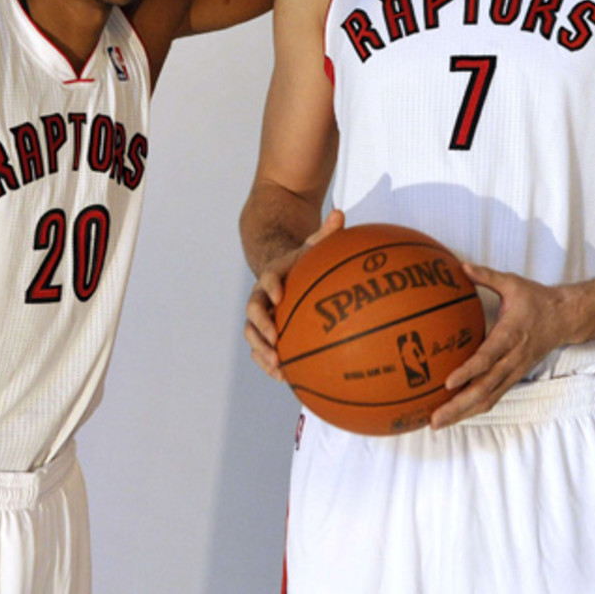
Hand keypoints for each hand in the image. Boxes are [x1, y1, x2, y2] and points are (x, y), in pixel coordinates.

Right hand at [244, 210, 345, 380]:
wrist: (283, 274)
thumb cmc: (303, 262)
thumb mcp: (313, 246)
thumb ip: (325, 233)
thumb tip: (341, 213)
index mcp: (272, 275)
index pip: (267, 278)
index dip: (271, 287)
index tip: (279, 296)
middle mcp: (262, 297)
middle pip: (253, 313)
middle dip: (261, 328)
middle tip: (275, 339)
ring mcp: (261, 317)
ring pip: (253, 335)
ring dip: (262, 352)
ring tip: (278, 368)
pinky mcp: (266, 333)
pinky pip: (263, 350)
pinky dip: (270, 364)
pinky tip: (287, 380)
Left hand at [428, 264, 572, 428]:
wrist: (565, 318)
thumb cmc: (535, 299)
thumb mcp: (512, 282)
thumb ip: (486, 276)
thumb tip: (461, 265)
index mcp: (510, 335)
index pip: (487, 357)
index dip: (469, 371)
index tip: (448, 382)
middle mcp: (512, 358)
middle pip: (485, 388)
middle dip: (459, 405)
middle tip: (434, 417)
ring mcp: (514, 371)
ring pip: (489, 398)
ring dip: (464, 413)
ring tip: (438, 422)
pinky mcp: (514, 376)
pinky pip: (493, 396)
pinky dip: (474, 408)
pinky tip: (455, 415)